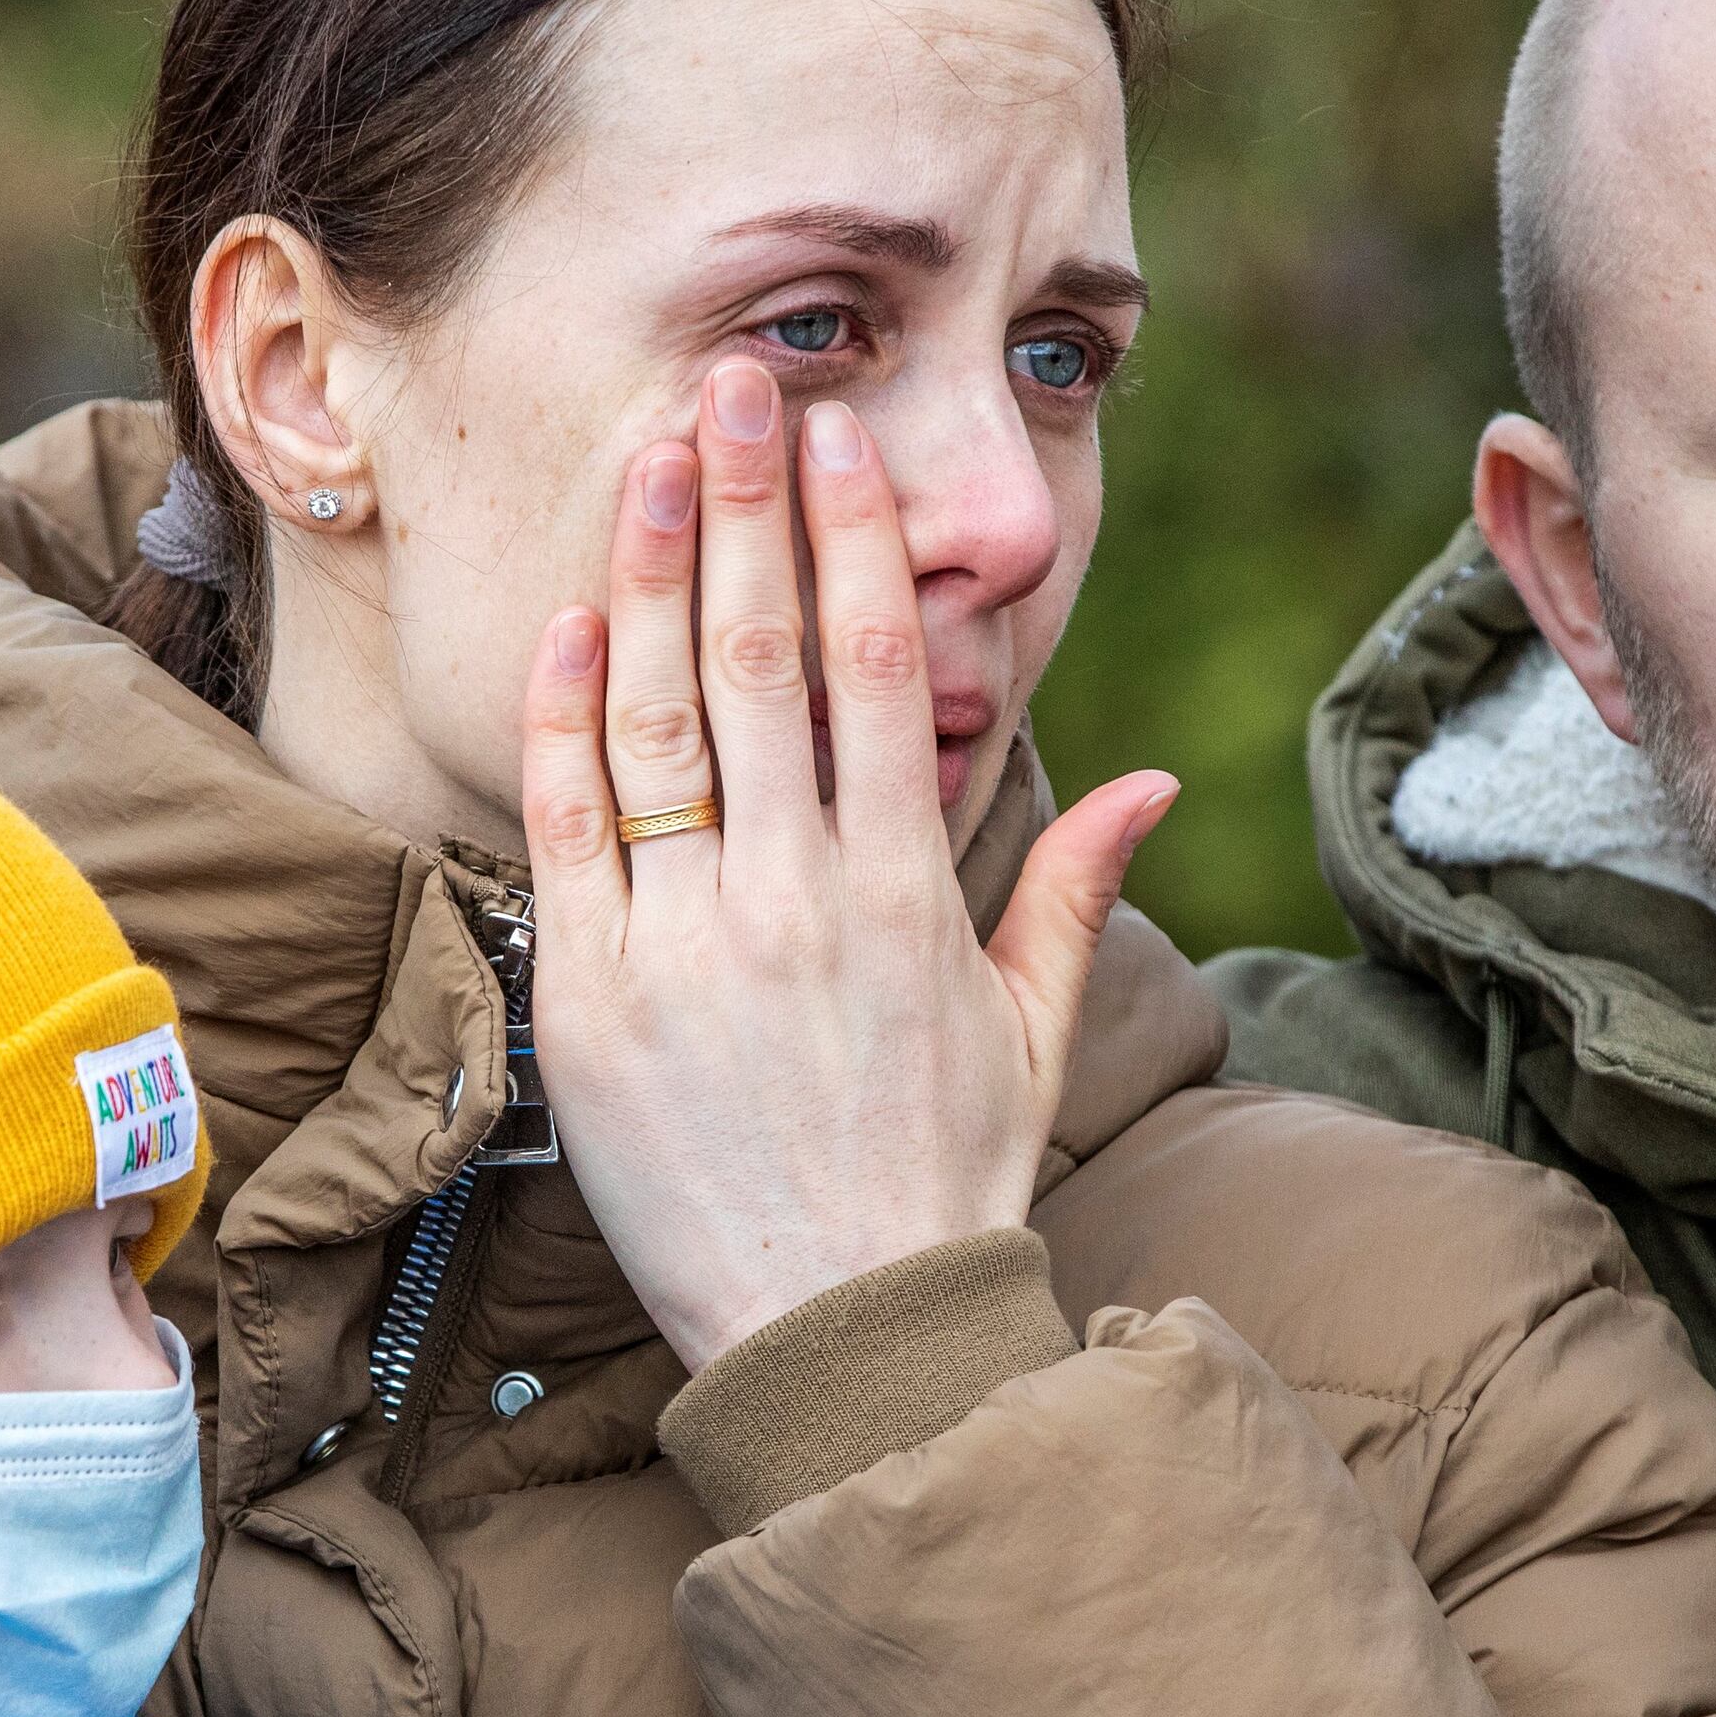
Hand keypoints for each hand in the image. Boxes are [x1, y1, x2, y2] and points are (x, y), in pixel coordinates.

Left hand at [518, 356, 1172, 1371]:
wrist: (843, 1336)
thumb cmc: (941, 1183)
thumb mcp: (1030, 1032)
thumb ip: (1068, 889)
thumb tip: (1149, 782)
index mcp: (905, 891)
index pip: (881, 666)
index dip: (852, 535)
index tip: (831, 435)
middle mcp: (794, 899)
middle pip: (763, 656)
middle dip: (745, 503)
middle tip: (732, 380)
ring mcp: (686, 945)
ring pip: (660, 719)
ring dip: (649, 572)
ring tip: (647, 457)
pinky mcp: (592, 1001)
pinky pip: (570, 828)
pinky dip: (566, 719)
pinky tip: (570, 623)